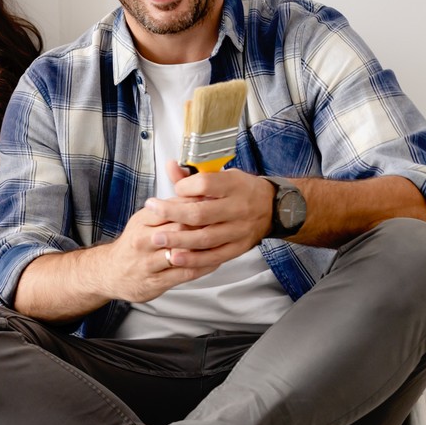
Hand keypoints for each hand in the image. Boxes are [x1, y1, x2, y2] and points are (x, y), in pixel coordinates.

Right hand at [91, 194, 218, 302]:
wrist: (111, 271)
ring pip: (182, 252)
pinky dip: (202, 267)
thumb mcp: (146, 218)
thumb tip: (186, 179)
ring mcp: (148, 262)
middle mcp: (143, 240)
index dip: (195, 205)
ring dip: (204, 248)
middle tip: (224, 221)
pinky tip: (214, 260)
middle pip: (178, 229)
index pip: (172, 208)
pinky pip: (184, 273)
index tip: (214, 202)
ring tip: (222, 242)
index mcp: (143, 220)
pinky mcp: (156, 281)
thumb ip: (168, 204)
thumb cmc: (135, 243)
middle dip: (202, 225)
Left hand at [139, 162, 273, 271]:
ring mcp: (239, 230)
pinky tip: (175, 257)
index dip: (185, 187)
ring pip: (206, 238)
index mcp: (233, 185)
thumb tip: (170, 165)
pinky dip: (194, 259)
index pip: (205, 185)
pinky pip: (214, 257)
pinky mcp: (238, 248)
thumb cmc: (241, 190)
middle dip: (172, 214)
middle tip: (152, 211)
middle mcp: (238, 208)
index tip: (174, 189)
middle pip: (201, 213)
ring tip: (156, 239)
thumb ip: (193, 175)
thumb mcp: (222, 175)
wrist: (273, 208)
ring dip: (179, 240)